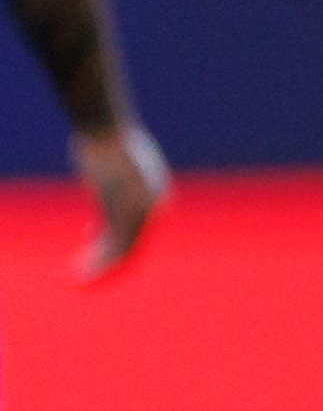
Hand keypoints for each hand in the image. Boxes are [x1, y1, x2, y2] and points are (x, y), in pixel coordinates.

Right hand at [66, 120, 164, 279]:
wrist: (107, 132)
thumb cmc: (107, 142)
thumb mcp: (117, 164)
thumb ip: (117, 182)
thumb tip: (110, 188)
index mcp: (157, 194)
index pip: (140, 227)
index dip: (113, 236)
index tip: (89, 235)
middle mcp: (153, 206)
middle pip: (135, 244)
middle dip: (111, 259)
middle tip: (86, 269)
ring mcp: (140, 212)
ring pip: (124, 253)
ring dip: (100, 268)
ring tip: (78, 279)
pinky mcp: (124, 216)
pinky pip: (113, 251)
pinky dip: (96, 267)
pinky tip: (78, 274)